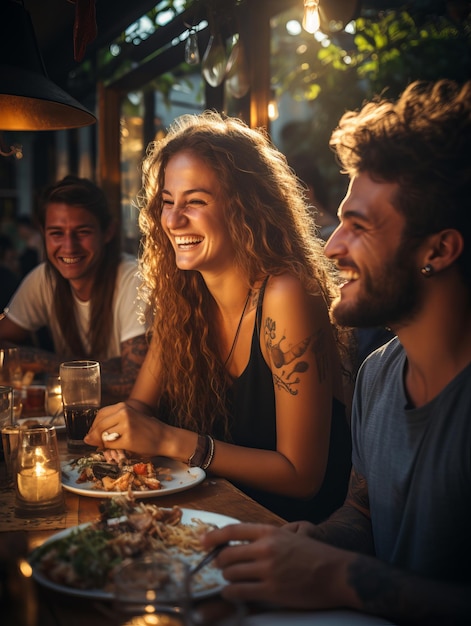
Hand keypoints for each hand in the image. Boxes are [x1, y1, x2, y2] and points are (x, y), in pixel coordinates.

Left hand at [84, 401, 165, 457]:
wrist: (164, 437)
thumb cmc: (145, 429)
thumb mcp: (128, 419)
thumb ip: (109, 425)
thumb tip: (86, 438)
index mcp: (123, 406)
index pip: (100, 415)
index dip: (95, 426)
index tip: (96, 434)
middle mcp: (124, 413)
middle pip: (99, 426)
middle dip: (96, 437)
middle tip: (101, 443)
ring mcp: (126, 426)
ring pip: (103, 436)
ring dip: (104, 443)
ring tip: (114, 444)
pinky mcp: (128, 439)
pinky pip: (110, 445)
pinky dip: (111, 449)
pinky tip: (120, 447)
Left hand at [202, 523, 355, 609]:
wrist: (336, 573)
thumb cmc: (316, 554)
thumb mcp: (290, 535)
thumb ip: (268, 537)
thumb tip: (245, 542)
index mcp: (270, 532)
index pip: (233, 530)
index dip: (214, 536)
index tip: (203, 541)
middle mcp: (266, 549)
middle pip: (228, 554)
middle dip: (219, 561)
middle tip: (219, 565)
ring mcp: (268, 571)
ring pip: (231, 573)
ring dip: (227, 577)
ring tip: (229, 579)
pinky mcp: (271, 591)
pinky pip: (240, 592)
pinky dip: (231, 593)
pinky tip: (232, 593)